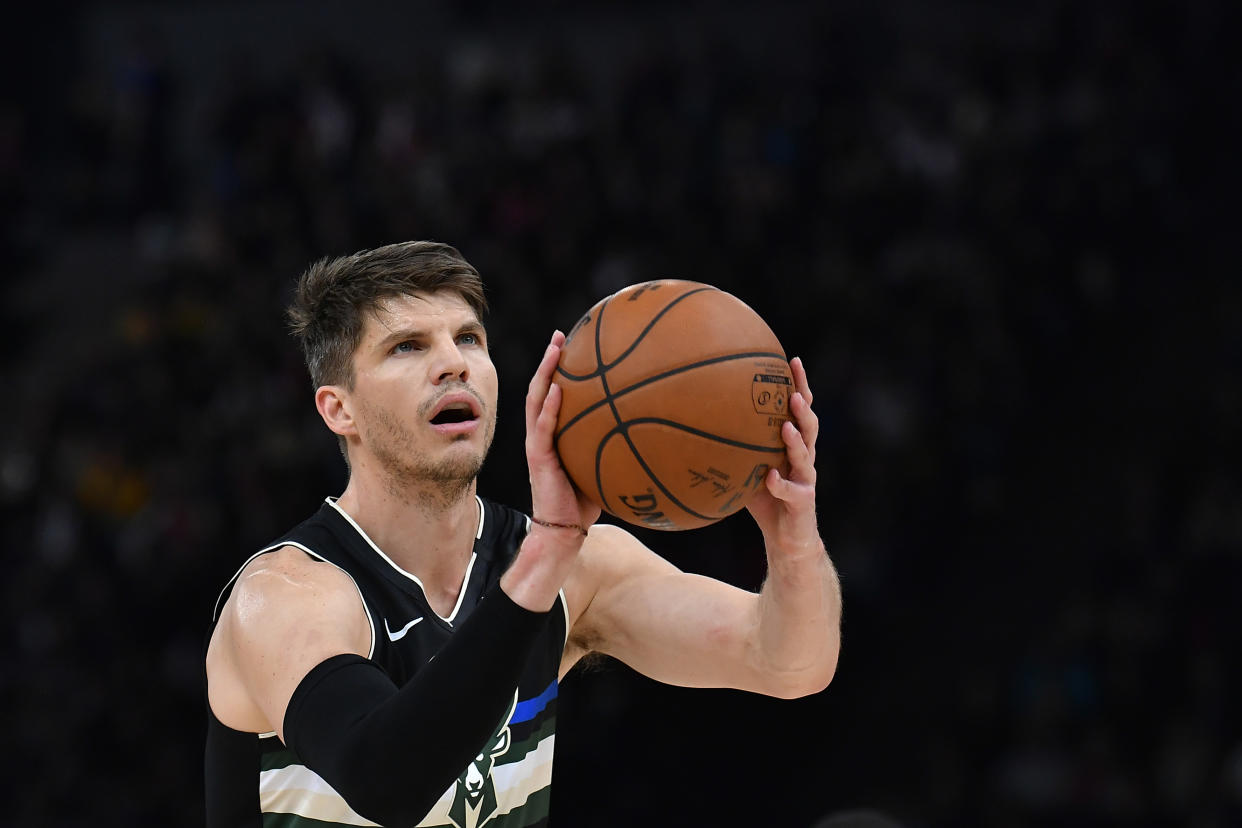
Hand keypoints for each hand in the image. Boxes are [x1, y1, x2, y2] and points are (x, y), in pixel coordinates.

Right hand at [525, 330, 601, 534]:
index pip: (553, 394)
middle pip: (541, 388)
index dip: (559, 368)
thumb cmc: (585, 501)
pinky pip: (544, 429)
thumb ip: (615, 446)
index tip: (572, 343)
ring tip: (554, 350)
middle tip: (560, 335)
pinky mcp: (539, 459)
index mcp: (553, 434)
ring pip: (536, 401)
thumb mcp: (602, 467)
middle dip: (549, 360)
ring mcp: (537, 444)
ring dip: (545, 374)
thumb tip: (653, 430)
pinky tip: (559, 391)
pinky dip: (550, 408)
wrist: (564, 531)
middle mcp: (541, 434)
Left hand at [746, 357, 822, 555]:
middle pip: (810, 425)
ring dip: (796, 440)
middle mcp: (803, 458)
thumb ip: (731, 447)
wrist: (786, 538)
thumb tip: (691, 424)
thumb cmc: (764, 499)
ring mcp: (806, 479)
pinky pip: (792, 491)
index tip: (791, 360)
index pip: (799, 409)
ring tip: (787, 426)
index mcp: (792, 444)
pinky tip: (770, 477)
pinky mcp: (803, 502)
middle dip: (804, 405)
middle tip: (794, 389)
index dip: (799, 384)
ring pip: (806, 455)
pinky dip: (780, 484)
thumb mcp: (745, 468)